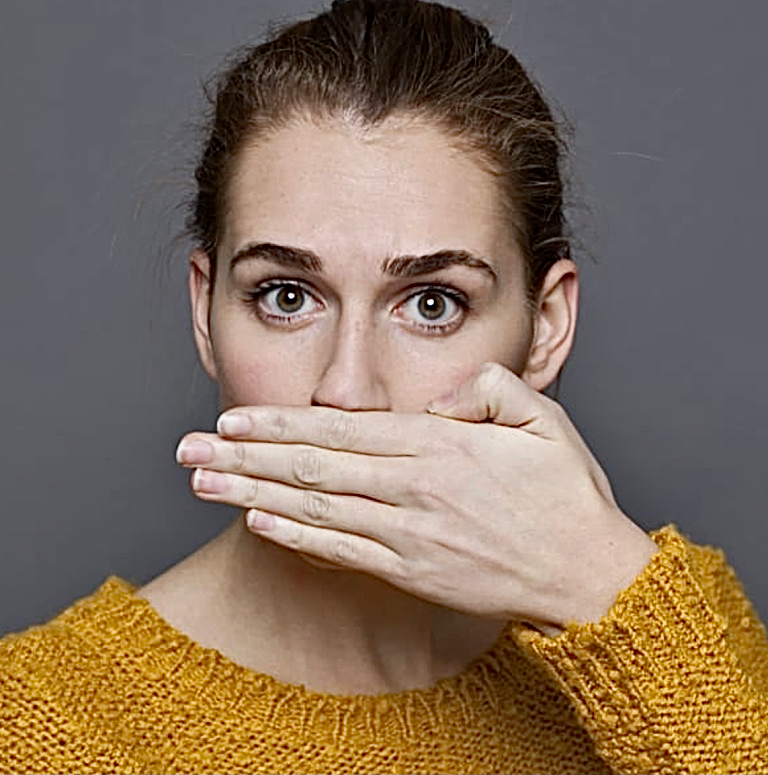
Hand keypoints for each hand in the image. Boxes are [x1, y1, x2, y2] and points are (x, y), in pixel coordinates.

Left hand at [176, 363, 656, 632]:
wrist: (588, 575)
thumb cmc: (567, 495)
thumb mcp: (544, 419)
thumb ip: (488, 390)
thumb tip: (438, 396)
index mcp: (442, 446)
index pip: (343, 428)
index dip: (282, 423)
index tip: (234, 417)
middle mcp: (415, 490)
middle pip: (313, 467)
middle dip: (245, 456)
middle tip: (189, 449)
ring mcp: (409, 535)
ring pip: (315, 509)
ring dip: (253, 495)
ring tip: (204, 484)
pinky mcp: (411, 572)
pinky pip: (341, 553)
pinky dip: (295, 537)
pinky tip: (257, 523)